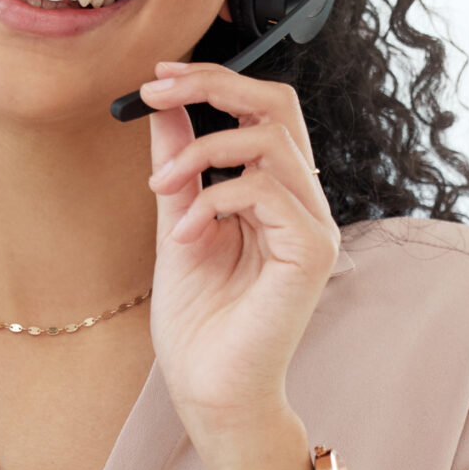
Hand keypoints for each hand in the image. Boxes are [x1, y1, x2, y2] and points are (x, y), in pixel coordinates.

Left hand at [135, 62, 338, 469]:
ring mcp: (313, 226)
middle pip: (280, 104)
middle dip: (212, 86)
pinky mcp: (311, 253)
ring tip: (161, 189)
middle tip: (155, 92)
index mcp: (276, 193)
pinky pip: (264, 190)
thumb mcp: (176, 224)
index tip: (156, 78)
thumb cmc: (199, 323)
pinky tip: (186, 236)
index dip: (212, 81)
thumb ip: (179, 166)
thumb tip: (164, 106)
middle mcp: (303, 203)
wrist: (211, 391)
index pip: (262, 110)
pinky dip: (213, 200)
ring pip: (270, 141)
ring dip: (200, 153)